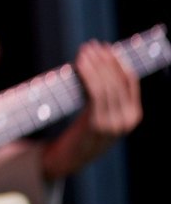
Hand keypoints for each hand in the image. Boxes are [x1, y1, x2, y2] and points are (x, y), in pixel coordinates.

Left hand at [43, 40, 141, 178]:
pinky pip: (94, 94)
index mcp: (133, 115)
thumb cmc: (82, 131)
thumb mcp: (101, 113)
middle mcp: (127, 120)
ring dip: (95, 64)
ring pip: (106, 86)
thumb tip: (97, 61)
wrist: (69, 158)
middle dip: (104, 60)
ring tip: (84, 51)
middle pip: (117, 81)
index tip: (106, 47)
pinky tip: (79, 65)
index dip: (118, 61)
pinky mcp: (96, 125)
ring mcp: (113, 124)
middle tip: (91, 45)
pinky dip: (88, 76)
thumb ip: (104, 95)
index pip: (130, 81)